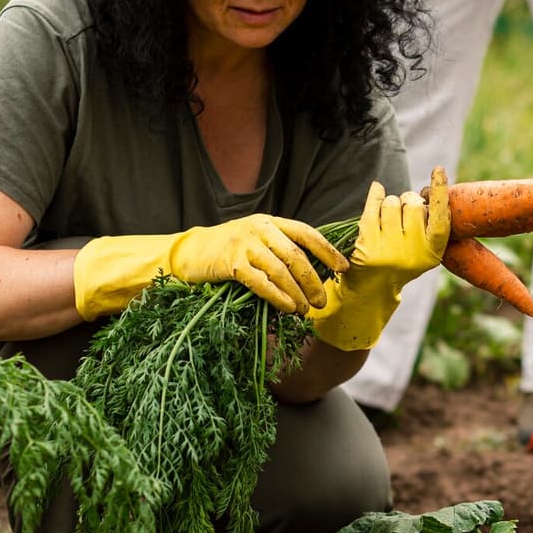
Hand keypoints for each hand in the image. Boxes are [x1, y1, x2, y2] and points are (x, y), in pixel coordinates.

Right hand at [170, 215, 347, 312]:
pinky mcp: (231, 263)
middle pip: (296, 255)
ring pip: (280, 270)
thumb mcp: (256, 240)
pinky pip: (260, 282)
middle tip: (322, 300)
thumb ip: (279, 248)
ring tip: (306, 310)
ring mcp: (245, 245)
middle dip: (313, 280)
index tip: (343, 268)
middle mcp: (260, 229)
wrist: (190, 252)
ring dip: (297, 292)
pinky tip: (287, 308)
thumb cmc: (227, 250)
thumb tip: (313, 273)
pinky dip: (277, 296)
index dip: (327, 251)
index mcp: (271, 222)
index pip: (306, 233)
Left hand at [308, 166, 449, 350]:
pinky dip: (374, 196)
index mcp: (432, 252)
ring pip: (390, 203)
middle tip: (402, 211)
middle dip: (406, 201)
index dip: (440, 193)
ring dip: (389, 203)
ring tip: (388, 219)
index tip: (438, 171)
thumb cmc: (401, 262)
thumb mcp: (422, 251)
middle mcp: (413, 252)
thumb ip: (428, 226)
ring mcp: (389, 250)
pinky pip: (372, 208)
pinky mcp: (367, 246)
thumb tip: (426, 192)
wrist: (372, 289)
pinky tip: (376, 191)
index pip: (440, 218)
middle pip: (412, 204)